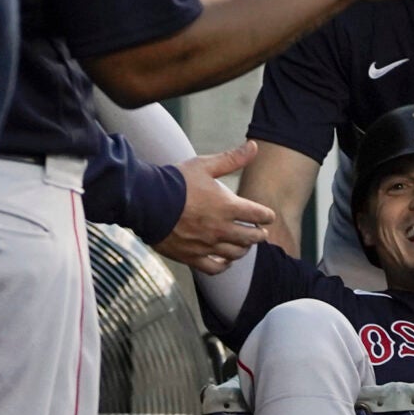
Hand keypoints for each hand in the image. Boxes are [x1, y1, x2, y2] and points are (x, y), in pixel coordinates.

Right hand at [156, 140, 275, 273]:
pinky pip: (214, 268)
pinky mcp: (192, 256)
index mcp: (227, 206)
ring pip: (235, 253)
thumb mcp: (204, 165)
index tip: (267, 216)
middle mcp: (220, 228)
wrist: (145, 201)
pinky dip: (224, 266)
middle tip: (260, 232)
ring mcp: (207, 245)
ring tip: (244, 245)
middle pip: (251, 237)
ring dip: (244, 249)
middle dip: (259, 234)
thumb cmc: (175, 181)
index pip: (259, 215)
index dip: (266, 215)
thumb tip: (254, 146)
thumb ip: (232, 158)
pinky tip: (225, 261)